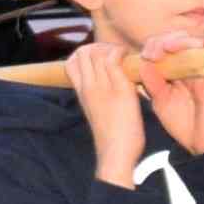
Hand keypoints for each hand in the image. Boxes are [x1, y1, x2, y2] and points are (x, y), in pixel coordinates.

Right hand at [65, 40, 144, 187]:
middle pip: (83, 52)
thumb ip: (98, 98)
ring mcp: (101, 87)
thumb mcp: (98, 114)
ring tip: (125, 60)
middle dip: (100, 47)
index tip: (102, 60)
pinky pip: (113, 60)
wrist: (115, 155)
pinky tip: (132, 63)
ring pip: (96, 52)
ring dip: (112, 49)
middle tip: (117, 57)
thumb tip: (106, 87)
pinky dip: (122, 54)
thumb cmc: (111, 138)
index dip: (86, 54)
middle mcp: (87, 87)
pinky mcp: (119, 90)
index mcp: (81, 94)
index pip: (72, 62)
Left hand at [140, 32, 203, 153]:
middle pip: (182, 40)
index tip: (142, 55)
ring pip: (200, 45)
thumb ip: (152, 83)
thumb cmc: (180, 123)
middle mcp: (191, 67)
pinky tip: (198, 46)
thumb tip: (144, 62)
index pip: (167, 46)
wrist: (197, 144)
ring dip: (183, 41)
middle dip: (164, 40)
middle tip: (152, 51)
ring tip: (167, 47)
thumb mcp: (159, 101)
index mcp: (176, 70)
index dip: (154, 44)